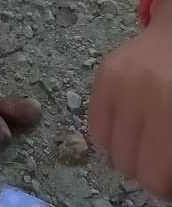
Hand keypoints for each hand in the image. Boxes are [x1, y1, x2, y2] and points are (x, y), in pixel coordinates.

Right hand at [89, 0, 171, 198]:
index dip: (162, 184)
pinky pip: (95, 127)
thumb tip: (161, 181)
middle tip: (157, 157)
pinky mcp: (101, 74)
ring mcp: (116, 82)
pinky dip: (110, 135)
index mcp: (167, 107)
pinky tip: (128, 125)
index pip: (154, 175)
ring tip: (143, 140)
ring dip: (126, 153)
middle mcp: (139, 94)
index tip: (167, 178)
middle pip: (130, 165)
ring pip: (108, 150)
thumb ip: (170, 148)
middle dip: (145, 170)